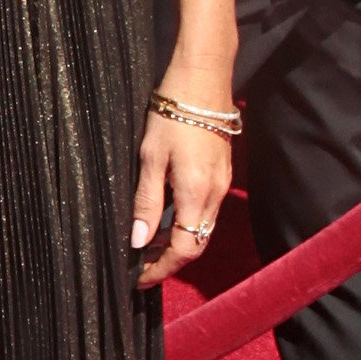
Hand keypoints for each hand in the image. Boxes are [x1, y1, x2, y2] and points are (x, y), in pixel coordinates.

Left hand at [130, 81, 234, 289]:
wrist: (203, 80)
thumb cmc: (172, 114)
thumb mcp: (150, 158)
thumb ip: (146, 202)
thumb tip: (139, 241)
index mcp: (197, 194)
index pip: (184, 250)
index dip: (162, 269)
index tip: (139, 278)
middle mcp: (215, 195)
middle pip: (197, 245)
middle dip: (170, 261)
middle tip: (140, 266)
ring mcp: (221, 185)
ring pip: (202, 229)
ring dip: (178, 243)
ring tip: (146, 244)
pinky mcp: (221, 175)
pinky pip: (205, 212)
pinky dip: (186, 224)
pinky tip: (164, 218)